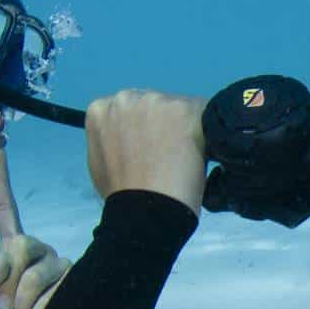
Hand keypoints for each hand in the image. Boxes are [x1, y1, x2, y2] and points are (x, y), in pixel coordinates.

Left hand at [0, 150, 69, 308]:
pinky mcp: (77, 282)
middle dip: (6, 278)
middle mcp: (41, 251)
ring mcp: (62, 265)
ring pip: (34, 274)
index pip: (7, 210)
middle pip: (20, 245)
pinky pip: (50, 295)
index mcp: (16, 247)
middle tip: (5, 305)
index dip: (0, 181)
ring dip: (20, 302)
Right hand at [83, 89, 206, 211]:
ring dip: (187, 128)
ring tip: (186, 160)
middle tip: (171, 155)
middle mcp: (126, 98)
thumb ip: (113, 142)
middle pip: (155, 104)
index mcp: (101, 110)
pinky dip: (209, 133)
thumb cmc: (122, 195)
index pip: (129, 111)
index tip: (152, 147)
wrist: (145, 210)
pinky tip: (205, 154)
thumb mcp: (101, 163)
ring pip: (180, 108)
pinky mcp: (185, 109)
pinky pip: (206, 115)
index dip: (144, 129)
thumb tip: (128, 141)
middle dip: (164, 124)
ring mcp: (156, 101)